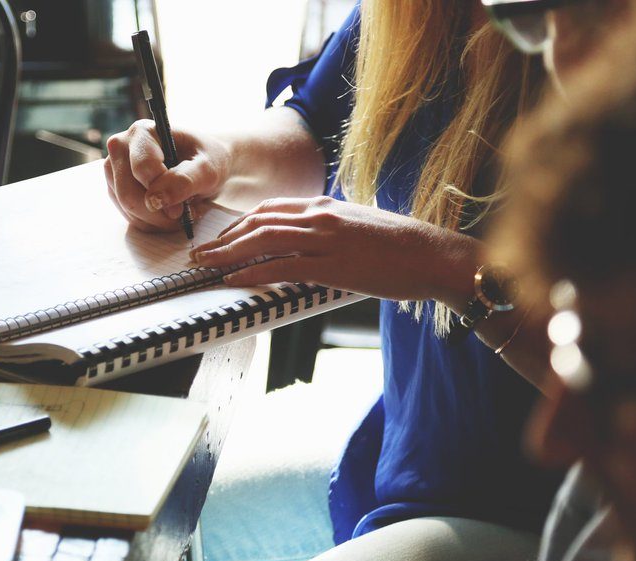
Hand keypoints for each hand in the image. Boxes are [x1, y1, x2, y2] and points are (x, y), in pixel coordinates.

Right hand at [104, 120, 231, 231]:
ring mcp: (114, 169)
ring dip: (157, 220)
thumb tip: (155, 200)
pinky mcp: (116, 189)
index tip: (182, 208)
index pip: (142, 169)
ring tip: (180, 211)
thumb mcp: (208, 169)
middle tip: (183, 215)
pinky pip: (129, 216)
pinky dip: (151, 222)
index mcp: (143, 132)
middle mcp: (121, 147)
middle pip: (128, 194)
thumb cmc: (207, 160)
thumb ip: (184, 181)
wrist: (204, 164)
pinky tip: (168, 213)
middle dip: (158, 213)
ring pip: (127, 208)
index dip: (162, 193)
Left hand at [188, 196, 478, 302]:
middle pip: (259, 222)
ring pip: (263, 240)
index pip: (271, 209)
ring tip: (206, 266)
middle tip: (201, 253)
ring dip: (228, 254)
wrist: (434, 255)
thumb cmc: (402, 247)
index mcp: (326, 206)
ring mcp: (326, 238)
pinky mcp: (333, 264)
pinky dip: (252, 272)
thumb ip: (332, 231)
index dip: (240, 224)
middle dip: (224, 238)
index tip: (222, 238)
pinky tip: (234, 280)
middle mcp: (321, 216)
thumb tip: (311, 244)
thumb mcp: (360, 227)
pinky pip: (282, 266)